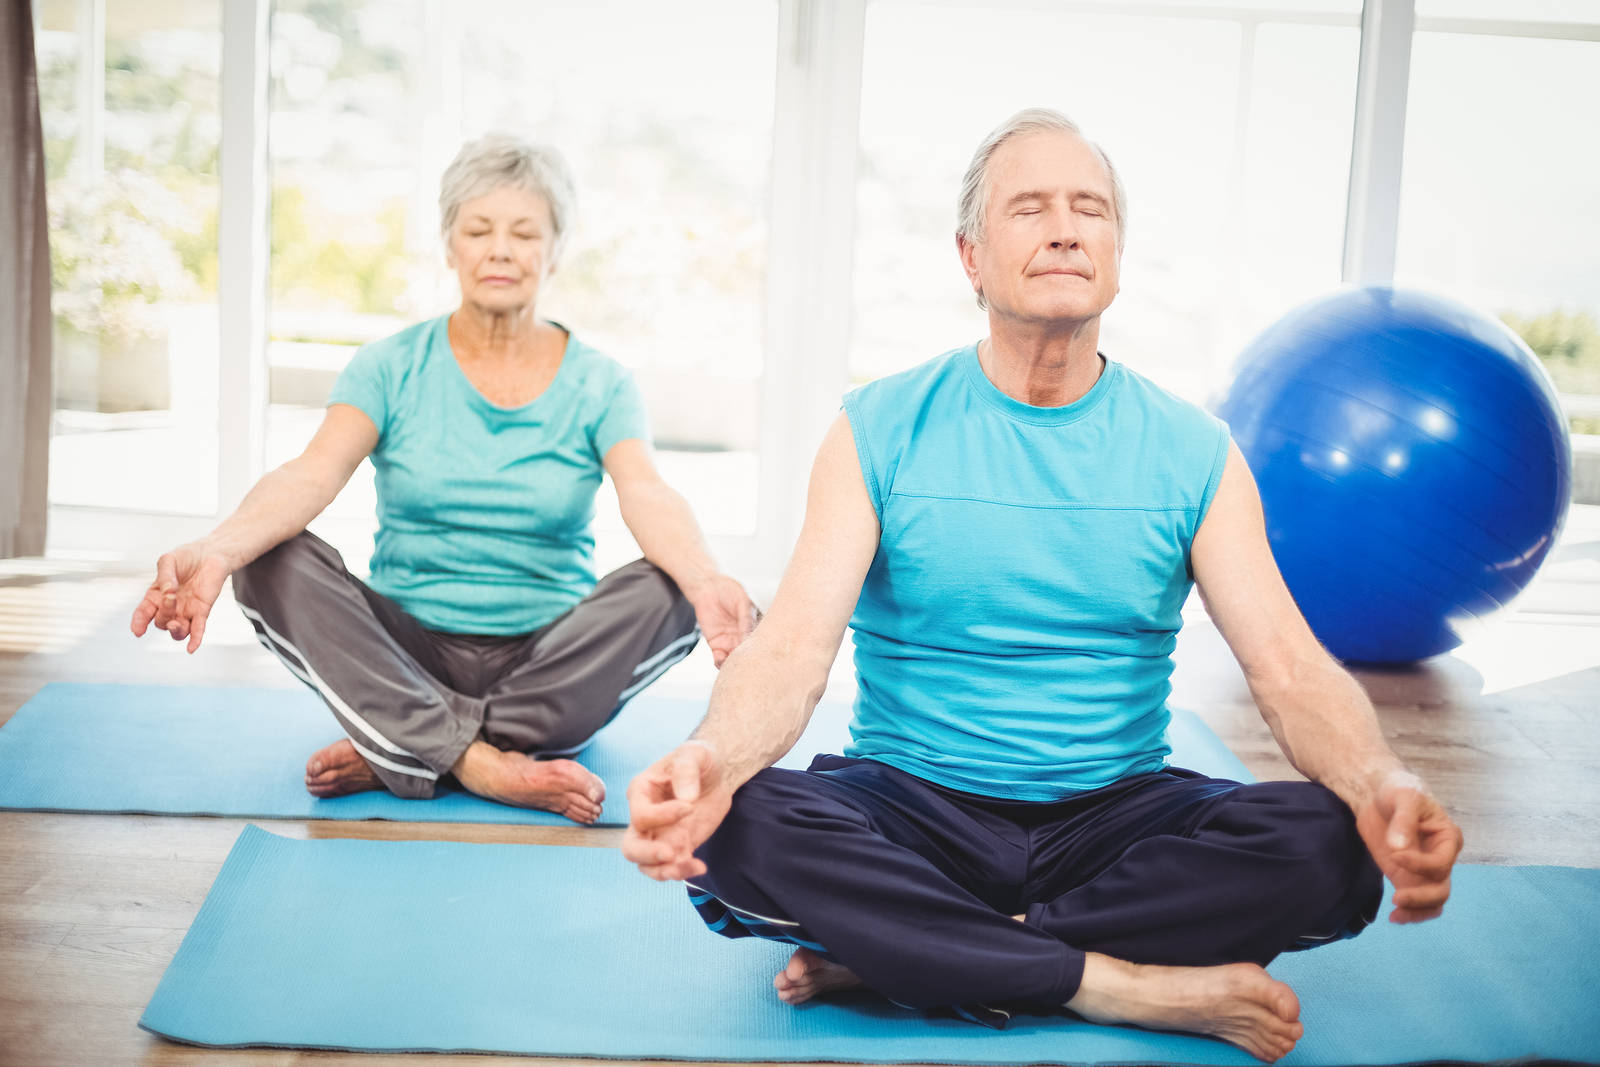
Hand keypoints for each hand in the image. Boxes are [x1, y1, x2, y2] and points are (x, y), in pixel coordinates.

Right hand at [129, 543, 231, 653]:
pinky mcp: (202, 611)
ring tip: (176, 623)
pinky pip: (198, 630)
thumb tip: (168, 590)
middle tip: (172, 596)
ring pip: (177, 632)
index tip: (138, 631)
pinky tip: (191, 649)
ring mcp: (185, 611)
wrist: (210, 554)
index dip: (138, 623)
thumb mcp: (168, 561)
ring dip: (175, 631)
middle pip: (161, 622)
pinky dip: (195, 639)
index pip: (143, 613)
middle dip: (164, 613)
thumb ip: (165, 575)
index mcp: (155, 596)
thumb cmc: (186, 557)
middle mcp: (169, 607)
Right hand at [621, 741, 732, 880]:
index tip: (690, 806)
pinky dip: (684, 871)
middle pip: (631, 847)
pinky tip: (700, 867)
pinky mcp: (677, 847)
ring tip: (690, 865)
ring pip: (646, 865)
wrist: (716, 774)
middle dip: (648, 854)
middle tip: (671, 854)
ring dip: (664, 871)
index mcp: (641, 792)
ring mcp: (659, 835)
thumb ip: (686, 771)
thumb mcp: (694, 754)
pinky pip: (671, 868)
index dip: (662, 815)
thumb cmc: (698, 759)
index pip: (641, 814)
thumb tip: (686, 799)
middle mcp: (644, 818)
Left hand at [685, 574, 759, 667]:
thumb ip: (746, 619)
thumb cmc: (729, 591)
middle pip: (748, 654)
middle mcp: (744, 637)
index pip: (761, 641)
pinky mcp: (716, 645)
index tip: (760, 653)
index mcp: (755, 627)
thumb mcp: (742, 602)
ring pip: (735, 659)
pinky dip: (720, 662)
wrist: (709, 588)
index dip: (761, 649)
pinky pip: (719, 658)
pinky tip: (720, 659)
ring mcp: (731, 642)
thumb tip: (750, 636)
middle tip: (747, 663)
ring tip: (733, 663)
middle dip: (748, 660)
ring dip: (734, 664)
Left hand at [1355, 770, 1463, 923]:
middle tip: (1397, 898)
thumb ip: (1404, 821)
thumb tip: (1399, 847)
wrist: (1378, 794)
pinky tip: (1394, 917)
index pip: (1441, 863)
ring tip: (1396, 915)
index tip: (1394, 854)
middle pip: (1441, 889)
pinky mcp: (1405, 876)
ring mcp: (1423, 870)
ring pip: (1432, 901)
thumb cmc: (1398, 790)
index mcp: (1448, 838)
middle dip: (1422, 897)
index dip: (1420, 865)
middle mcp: (1441, 858)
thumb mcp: (1403, 797)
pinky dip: (1409, 912)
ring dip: (1417, 911)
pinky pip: (1416, 901)